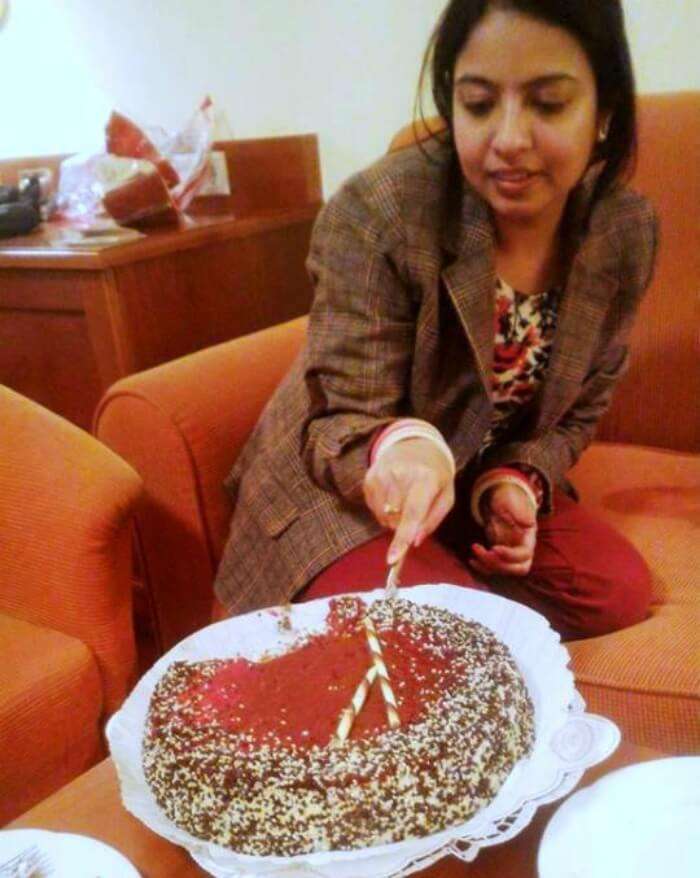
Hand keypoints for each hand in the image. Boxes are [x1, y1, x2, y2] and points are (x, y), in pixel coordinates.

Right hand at [363, 438, 454, 563]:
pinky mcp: (369, 478)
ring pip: (383, 517)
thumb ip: (433, 520)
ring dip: (393, 519)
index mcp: (426, 478)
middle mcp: (401, 475)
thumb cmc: (435, 476)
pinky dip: (383, 510)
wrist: (414, 445)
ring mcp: (381, 475)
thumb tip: (415, 542)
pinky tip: (392, 495)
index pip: (413, 513)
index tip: (393, 559)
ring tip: (403, 500)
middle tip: (414, 510)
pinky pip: (373, 509)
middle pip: (395, 520)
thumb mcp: (446, 496)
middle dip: (404, 526)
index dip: (402, 537)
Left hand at [470, 482, 536, 576]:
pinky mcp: (500, 556)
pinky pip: (494, 568)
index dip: (510, 555)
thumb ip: (518, 511)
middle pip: (519, 568)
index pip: (524, 554)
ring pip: (504, 569)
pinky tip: (471, 560)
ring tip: (475, 548)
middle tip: (484, 552)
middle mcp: (523, 548)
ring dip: (488, 564)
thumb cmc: (506, 498)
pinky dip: (483, 567)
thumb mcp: (510, 500)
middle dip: (500, 564)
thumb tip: (529, 523)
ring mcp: (512, 553)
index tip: (494, 548)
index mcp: (529, 536)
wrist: (500, 498)